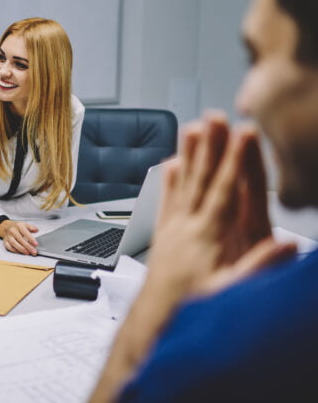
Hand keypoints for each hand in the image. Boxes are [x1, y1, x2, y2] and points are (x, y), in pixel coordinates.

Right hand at [0, 220, 38, 254]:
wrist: (7, 227)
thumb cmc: (18, 227)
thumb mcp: (25, 225)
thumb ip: (31, 227)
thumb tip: (36, 230)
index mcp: (19, 225)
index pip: (25, 232)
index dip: (31, 239)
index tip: (36, 244)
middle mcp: (12, 230)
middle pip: (20, 239)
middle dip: (28, 246)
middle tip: (34, 251)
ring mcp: (8, 236)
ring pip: (13, 243)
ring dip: (21, 249)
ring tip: (28, 253)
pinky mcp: (5, 241)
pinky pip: (9, 247)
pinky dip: (14, 250)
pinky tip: (20, 252)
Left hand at [87, 114, 296, 402]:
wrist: (153, 322)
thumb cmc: (190, 310)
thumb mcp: (229, 294)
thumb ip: (257, 268)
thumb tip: (286, 245)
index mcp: (207, 237)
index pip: (225, 189)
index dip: (237, 160)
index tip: (244, 132)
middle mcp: (186, 226)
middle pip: (201, 178)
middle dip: (210, 145)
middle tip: (215, 115)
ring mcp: (172, 229)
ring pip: (182, 183)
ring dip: (189, 154)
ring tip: (191, 127)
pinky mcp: (163, 236)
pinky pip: (166, 201)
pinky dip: (169, 181)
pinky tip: (169, 164)